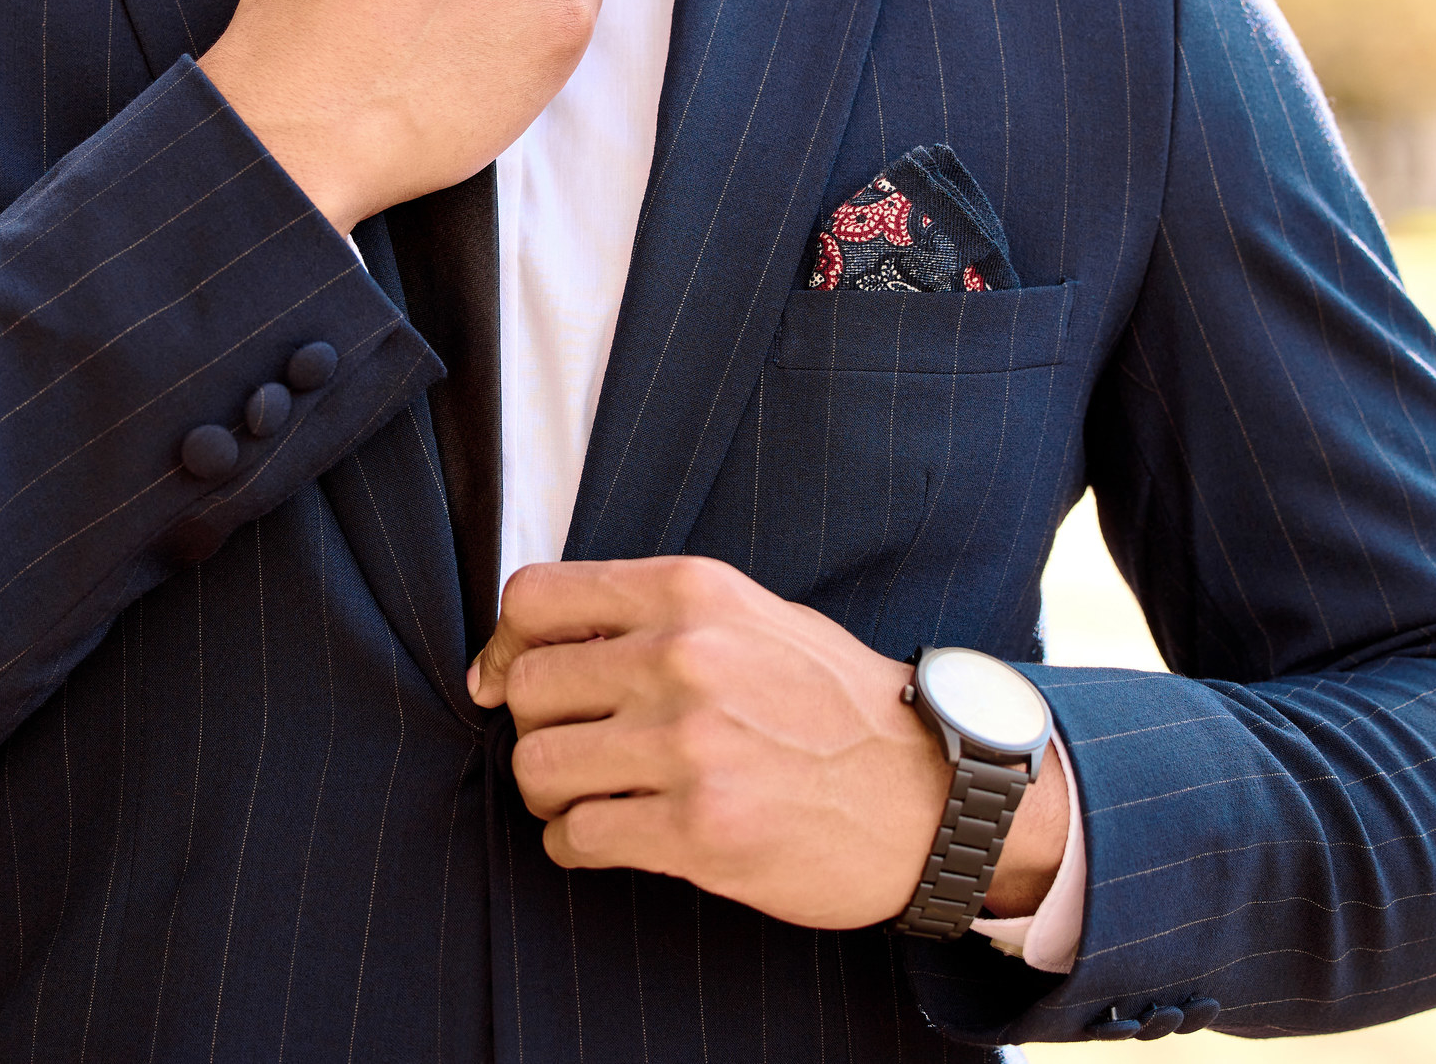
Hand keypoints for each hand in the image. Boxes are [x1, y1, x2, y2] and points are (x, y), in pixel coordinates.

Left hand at [468, 556, 1068, 929]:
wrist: (930, 792)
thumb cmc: (834, 704)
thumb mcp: (750, 616)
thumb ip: (650, 616)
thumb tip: (525, 646)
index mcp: (690, 593)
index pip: (534, 599)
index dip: (505, 647)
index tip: (507, 682)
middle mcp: (683, 658)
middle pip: (527, 690)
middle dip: (536, 727)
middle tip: (572, 748)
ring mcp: (691, 745)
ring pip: (538, 768)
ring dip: (552, 792)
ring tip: (593, 796)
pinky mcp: (698, 827)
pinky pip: (576, 836)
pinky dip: (576, 843)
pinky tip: (611, 835)